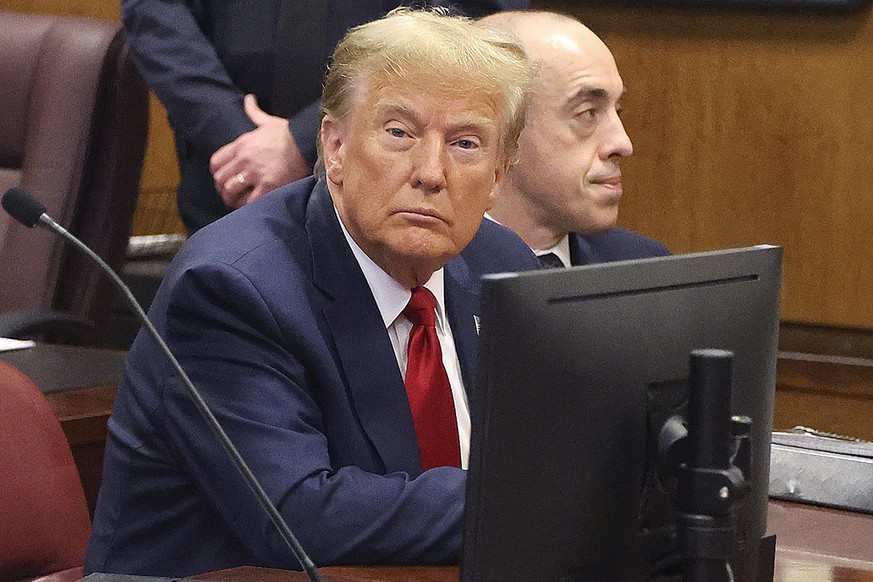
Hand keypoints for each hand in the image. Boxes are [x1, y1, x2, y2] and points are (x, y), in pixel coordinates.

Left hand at [210, 94, 309, 208]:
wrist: (307, 144)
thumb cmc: (289, 135)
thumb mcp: (268, 121)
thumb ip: (254, 112)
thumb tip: (249, 99)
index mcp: (241, 144)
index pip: (216, 162)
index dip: (217, 172)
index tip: (224, 177)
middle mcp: (245, 159)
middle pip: (220, 179)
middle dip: (223, 188)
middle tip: (229, 194)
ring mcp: (255, 174)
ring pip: (230, 191)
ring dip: (232, 199)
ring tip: (238, 202)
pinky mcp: (268, 187)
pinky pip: (249, 201)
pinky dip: (247, 206)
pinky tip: (251, 205)